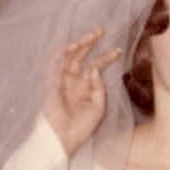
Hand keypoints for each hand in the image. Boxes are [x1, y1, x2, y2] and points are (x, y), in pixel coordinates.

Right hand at [43, 27, 122, 155]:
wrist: (64, 139)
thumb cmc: (81, 126)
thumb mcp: (98, 106)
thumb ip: (99, 87)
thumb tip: (94, 69)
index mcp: (84, 86)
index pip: (95, 65)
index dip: (106, 57)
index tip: (118, 50)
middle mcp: (72, 80)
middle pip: (80, 56)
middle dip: (89, 42)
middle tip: (100, 30)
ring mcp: (61, 81)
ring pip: (67, 57)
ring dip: (76, 45)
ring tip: (87, 37)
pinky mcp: (51, 85)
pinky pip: (53, 66)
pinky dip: (60, 56)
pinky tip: (69, 47)